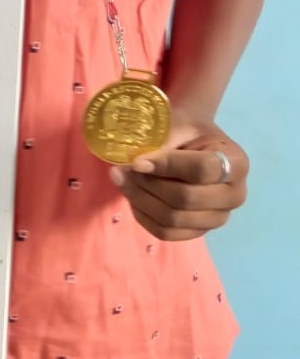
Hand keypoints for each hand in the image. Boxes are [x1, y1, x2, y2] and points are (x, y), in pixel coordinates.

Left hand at [110, 120, 248, 241]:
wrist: (196, 142)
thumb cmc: (188, 130)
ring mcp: (218, 218)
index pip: (201, 170)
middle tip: (122, 170)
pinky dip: (143, 216)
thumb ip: (162, 142)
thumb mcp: (179, 125)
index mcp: (236, 163)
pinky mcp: (199, 231)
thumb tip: (136, 165)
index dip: (167, 166)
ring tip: (122, 180)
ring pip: (173, 219)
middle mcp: (234, 195)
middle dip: (148, 185)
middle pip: (185, 199)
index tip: (137, 161)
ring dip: (140, 201)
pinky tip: (132, 197)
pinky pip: (166, 233)